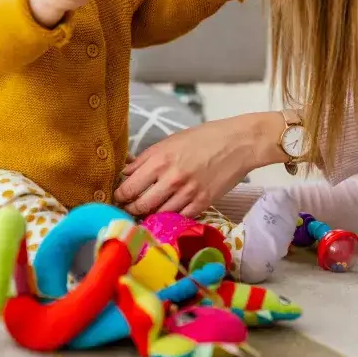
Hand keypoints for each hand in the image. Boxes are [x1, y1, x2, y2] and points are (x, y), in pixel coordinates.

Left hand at [114, 111, 284, 218]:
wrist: (238, 143)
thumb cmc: (204, 137)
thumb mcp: (171, 141)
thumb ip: (146, 158)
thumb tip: (125, 173)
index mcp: (160, 159)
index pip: (129, 187)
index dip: (120, 195)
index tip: (118, 197)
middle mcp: (171, 178)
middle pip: (139, 205)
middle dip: (131, 209)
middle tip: (129, 208)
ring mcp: (187, 193)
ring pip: (157, 215)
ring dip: (149, 215)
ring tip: (146, 211)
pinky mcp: (202, 203)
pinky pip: (178, 218)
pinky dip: (170, 218)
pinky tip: (167, 213)